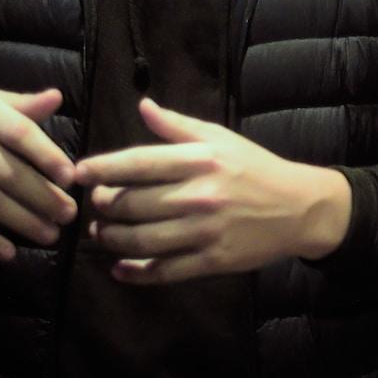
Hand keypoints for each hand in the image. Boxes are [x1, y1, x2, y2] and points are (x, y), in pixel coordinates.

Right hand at [0, 80, 76, 261]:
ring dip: (21, 221)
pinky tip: (7, 253)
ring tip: (50, 234)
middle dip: (42, 197)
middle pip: (7, 173)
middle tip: (70, 214)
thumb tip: (57, 98)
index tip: (71, 177)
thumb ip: (20, 103)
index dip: (47, 156)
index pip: (19, 134)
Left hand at [76, 97, 351, 283]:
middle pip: (132, 204)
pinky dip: (136, 272)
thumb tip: (143, 105)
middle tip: (93, 204)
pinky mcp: (213, 260)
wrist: (300, 208)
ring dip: (111, 238)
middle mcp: (200, 196)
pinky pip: (164, 270)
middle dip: (103, 205)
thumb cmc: (256, 169)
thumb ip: (178, 126)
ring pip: (141, 239)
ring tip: (101, 232)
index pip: (138, 163)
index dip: (101, 169)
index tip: (78, 173)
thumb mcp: (222, 139)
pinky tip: (120, 268)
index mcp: (201, 161)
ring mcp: (206, 231)